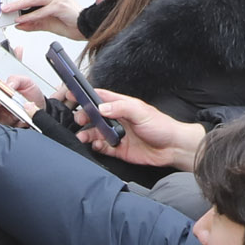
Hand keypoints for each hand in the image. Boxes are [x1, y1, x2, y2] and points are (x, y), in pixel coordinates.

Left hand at [0, 0, 86, 38]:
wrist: (86, 27)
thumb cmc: (69, 20)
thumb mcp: (47, 20)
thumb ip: (32, 22)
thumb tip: (18, 25)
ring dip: (17, 4)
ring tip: (6, 8)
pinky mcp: (59, 7)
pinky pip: (40, 12)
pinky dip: (28, 17)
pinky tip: (20, 20)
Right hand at [74, 91, 204, 170]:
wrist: (173, 148)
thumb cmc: (162, 126)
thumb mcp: (141, 112)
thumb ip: (121, 108)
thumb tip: (101, 107)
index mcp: (121, 106)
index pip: (99, 97)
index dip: (85, 96)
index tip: (72, 95)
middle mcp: (117, 119)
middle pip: (93, 116)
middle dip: (83, 117)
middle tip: (79, 120)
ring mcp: (116, 134)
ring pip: (94, 133)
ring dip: (86, 134)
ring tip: (82, 136)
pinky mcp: (117, 149)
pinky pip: (101, 148)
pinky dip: (95, 147)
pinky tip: (96, 146)